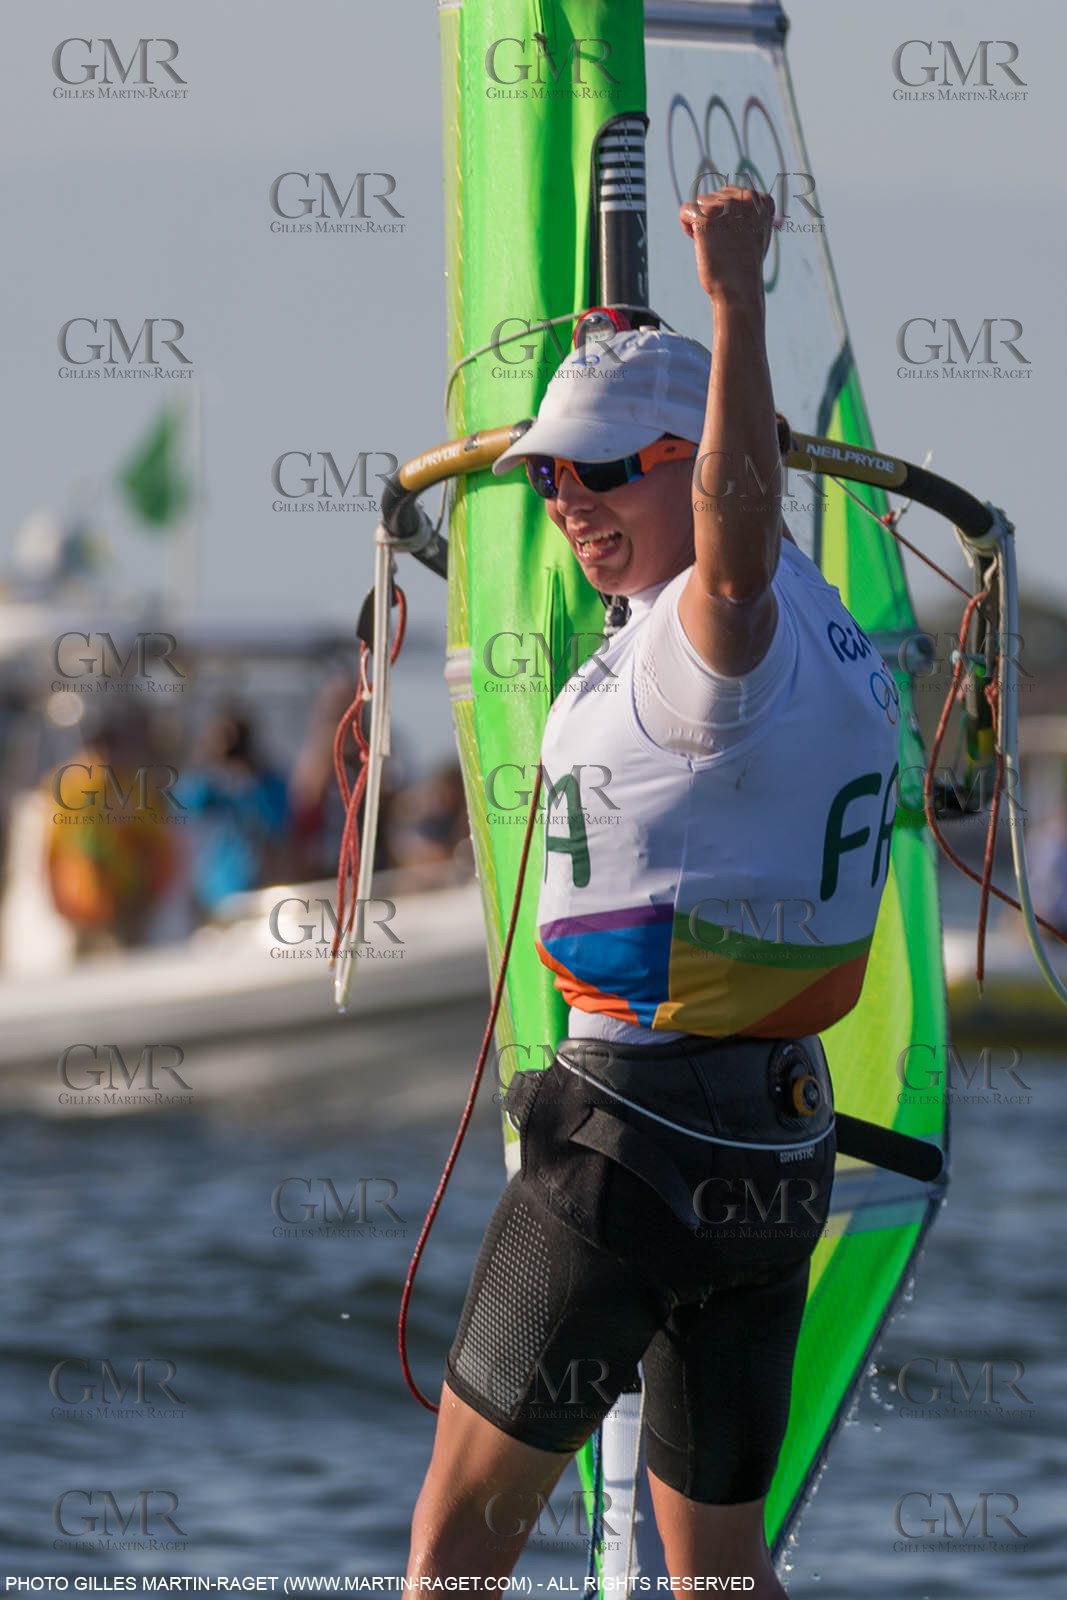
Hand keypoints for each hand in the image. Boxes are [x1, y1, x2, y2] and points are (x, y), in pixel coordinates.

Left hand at [679, 187, 773, 301]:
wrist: (739, 288)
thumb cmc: (744, 267)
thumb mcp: (755, 232)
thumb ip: (746, 211)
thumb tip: (727, 190)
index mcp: (763, 201)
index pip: (729, 195)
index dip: (724, 218)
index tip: (733, 237)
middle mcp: (747, 198)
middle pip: (713, 196)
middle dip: (711, 219)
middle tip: (723, 244)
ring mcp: (727, 206)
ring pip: (698, 203)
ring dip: (700, 224)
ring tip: (714, 244)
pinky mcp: (707, 216)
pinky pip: (685, 210)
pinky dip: (686, 226)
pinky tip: (698, 240)